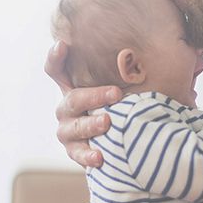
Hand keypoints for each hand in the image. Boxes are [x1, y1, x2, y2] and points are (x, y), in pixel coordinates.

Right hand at [45, 41, 121, 167]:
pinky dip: (87, 156)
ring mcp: (67, 130)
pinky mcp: (74, 151)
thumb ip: (124, 73)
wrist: (119, 140)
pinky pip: (78, 154)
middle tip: (116, 93)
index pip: (56, 69)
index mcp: (73, 88)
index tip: (63, 45)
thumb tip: (147, 58)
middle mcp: (66, 108)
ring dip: (90, 125)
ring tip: (107, 122)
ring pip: (74, 127)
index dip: (56, 57)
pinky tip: (99, 157)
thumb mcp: (120, 88)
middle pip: (73, 98)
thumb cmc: (120, 106)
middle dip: (94, 96)